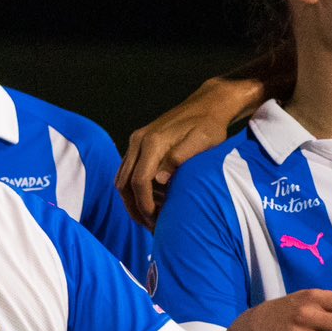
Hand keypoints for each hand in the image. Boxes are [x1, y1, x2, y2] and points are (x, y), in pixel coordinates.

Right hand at [118, 76, 265, 227]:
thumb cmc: (209, 125)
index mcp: (153, 142)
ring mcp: (136, 141)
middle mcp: (139, 140)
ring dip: (133, 201)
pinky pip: (128, 171)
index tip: (156, 221)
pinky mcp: (139, 144)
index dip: (145, 205)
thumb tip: (159, 181)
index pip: (139, 181)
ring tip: (151, 217)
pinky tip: (152, 200)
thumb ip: (180, 159)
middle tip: (152, 226)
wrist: (208, 104)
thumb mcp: (202, 142)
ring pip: (122, 179)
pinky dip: (135, 189)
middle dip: (135, 208)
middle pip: (124, 183)